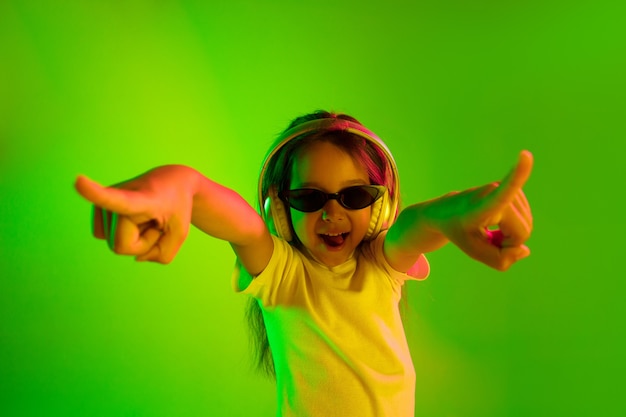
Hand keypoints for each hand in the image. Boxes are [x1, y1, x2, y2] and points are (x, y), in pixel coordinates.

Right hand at [74, 166, 194, 262]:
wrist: (172, 183)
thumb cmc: (177, 208)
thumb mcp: (180, 234)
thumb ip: (161, 254)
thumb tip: (134, 256)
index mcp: (140, 199)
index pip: (116, 200)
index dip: (95, 193)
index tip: (78, 181)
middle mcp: (118, 195)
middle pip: (122, 247)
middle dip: (143, 244)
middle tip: (155, 222)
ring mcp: (105, 202)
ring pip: (116, 246)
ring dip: (136, 239)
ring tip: (147, 217)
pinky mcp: (98, 210)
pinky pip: (110, 241)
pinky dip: (126, 237)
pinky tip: (135, 220)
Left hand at [426, 151, 533, 270]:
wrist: (445, 213)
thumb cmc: (458, 232)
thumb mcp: (474, 252)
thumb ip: (501, 259)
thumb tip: (524, 249)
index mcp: (482, 206)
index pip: (504, 191)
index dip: (518, 174)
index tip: (525, 155)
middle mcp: (494, 192)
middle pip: (523, 232)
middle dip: (508, 243)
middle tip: (486, 238)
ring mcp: (505, 189)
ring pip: (525, 228)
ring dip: (509, 237)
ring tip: (488, 230)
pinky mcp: (513, 190)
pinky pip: (525, 222)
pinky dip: (512, 230)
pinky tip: (496, 226)